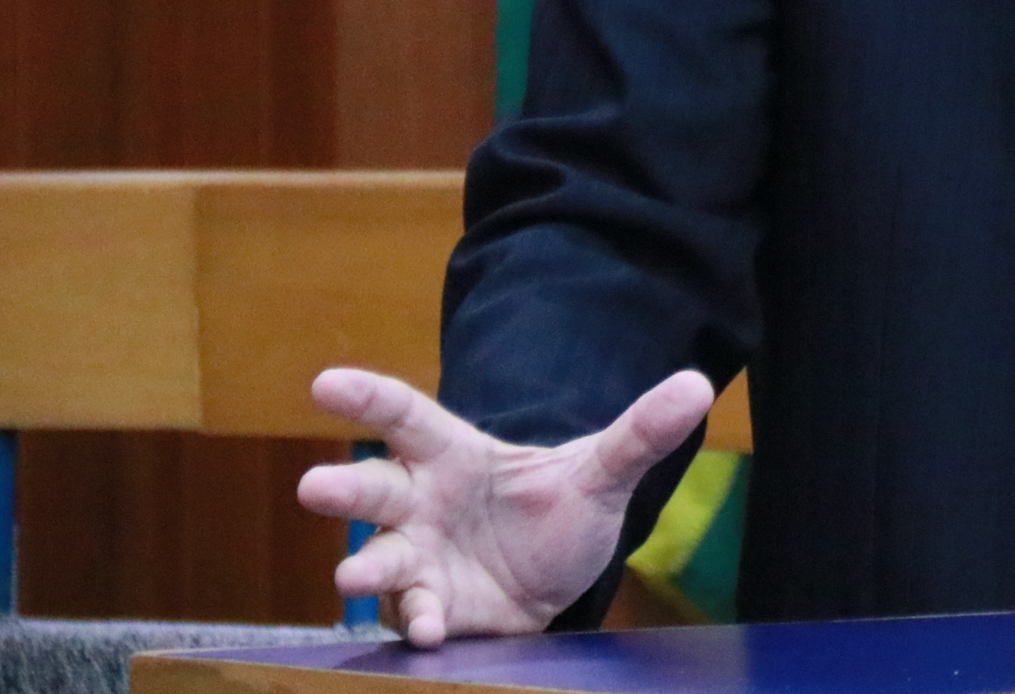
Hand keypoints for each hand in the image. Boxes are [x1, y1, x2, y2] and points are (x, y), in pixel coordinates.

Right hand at [295, 366, 714, 646]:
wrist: (557, 580)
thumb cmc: (556, 514)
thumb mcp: (603, 473)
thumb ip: (640, 432)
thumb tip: (698, 384)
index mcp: (454, 456)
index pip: (405, 418)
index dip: (367, 398)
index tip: (325, 383)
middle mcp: (422, 505)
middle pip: (373, 489)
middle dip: (343, 488)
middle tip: (316, 486)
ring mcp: (419, 560)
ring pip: (379, 558)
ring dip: (363, 566)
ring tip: (351, 574)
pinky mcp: (432, 607)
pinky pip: (416, 613)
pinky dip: (420, 621)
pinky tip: (431, 631)